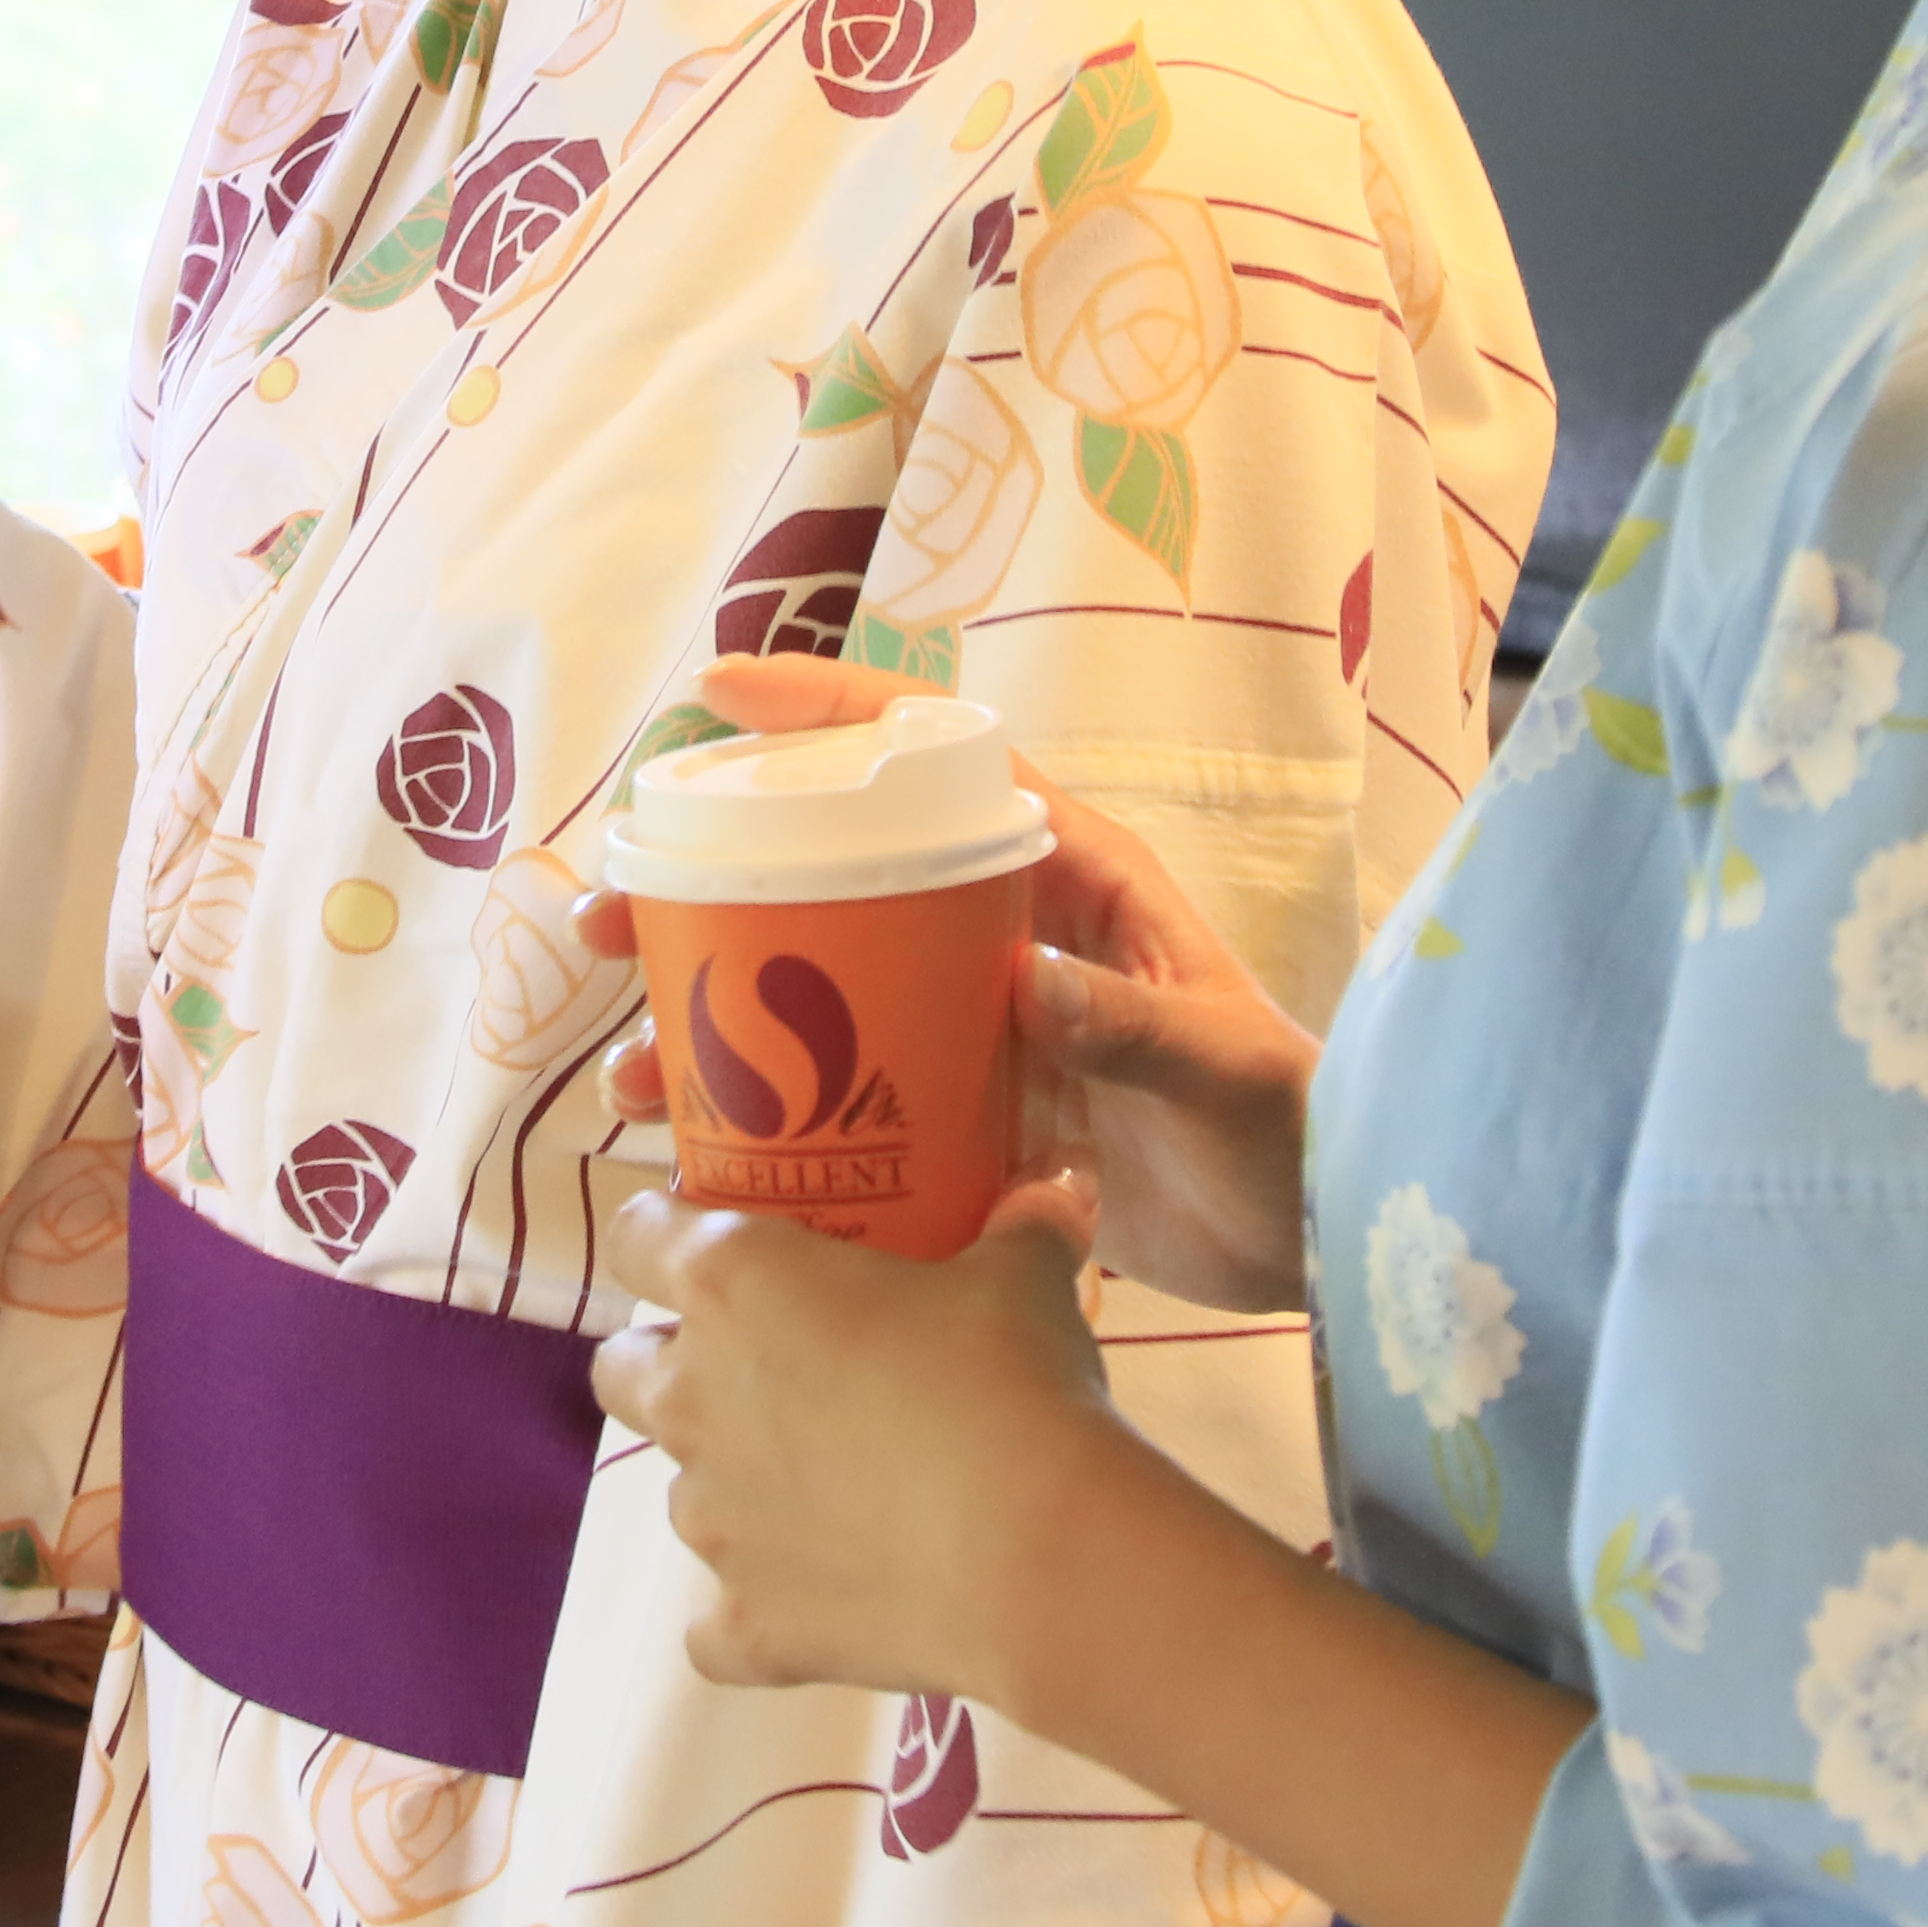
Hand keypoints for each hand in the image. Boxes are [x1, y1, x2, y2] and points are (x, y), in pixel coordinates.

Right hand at [584, 653, 1326, 1309]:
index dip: (828, 715)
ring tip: (632, 1082)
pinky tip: (705, 1166)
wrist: (1320, 1233)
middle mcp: (1006, 932)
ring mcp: (979, 1025)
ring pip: (821, 998)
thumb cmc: (1286, 1123)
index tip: (717, 693)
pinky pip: (845, 1100)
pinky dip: (770, 1126)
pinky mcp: (968, 1116)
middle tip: (606, 925)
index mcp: (1068, 874)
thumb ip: (1134, 1021)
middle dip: (710, 893)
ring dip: (717, 1028)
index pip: (938, 757)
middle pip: (838, 878)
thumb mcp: (1221, 1064)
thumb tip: (1020, 982)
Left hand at [590, 1181, 1151, 1704]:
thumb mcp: (1023, 1279)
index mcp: (734, 1285)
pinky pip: (717, 1627)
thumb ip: (1025, 1222)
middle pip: (621, 1367)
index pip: (636, 1235)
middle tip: (764, 1364)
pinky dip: (756, 1611)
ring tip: (829, 1486)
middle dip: (667, 1361)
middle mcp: (693, 1398)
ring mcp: (709, 1521)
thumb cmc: (1008, 1382)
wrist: (1038, 1555)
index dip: (665, 1231)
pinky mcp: (746, 1624)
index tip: (710, 1235)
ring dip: (732, 1481)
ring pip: (679, 1491)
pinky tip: (822, 1598)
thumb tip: (1062, 1177)